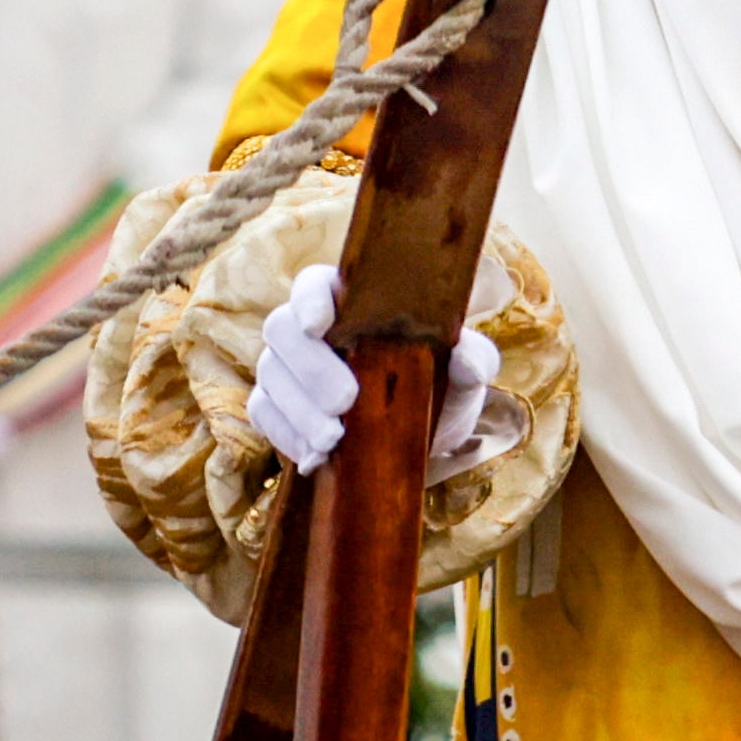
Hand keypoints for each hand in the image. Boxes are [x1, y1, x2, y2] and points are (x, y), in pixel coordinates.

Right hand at [248, 263, 499, 481]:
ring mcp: (285, 368)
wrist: (420, 437)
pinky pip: (265, 416)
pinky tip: (316, 455)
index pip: (315, 284)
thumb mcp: (466, 375)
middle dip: (311, 367)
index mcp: (351, 302)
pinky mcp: (276, 407)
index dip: (310, 300)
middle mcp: (308, 329)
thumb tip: (468, 360)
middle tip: (346, 400)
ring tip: (334, 438)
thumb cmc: (439, 386)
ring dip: (300, 410)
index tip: (321, 325)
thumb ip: (475, 360)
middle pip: (282, 330)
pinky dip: (288, 436)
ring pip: (271, 376)